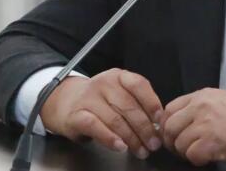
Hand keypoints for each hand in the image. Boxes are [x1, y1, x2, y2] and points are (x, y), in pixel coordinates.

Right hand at [40, 68, 162, 158]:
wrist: (65, 102)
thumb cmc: (100, 101)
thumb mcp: (118, 94)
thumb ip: (136, 104)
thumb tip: (157, 124)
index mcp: (119, 76)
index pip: (139, 85)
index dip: (152, 102)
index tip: (160, 120)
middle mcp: (104, 83)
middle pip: (129, 106)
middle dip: (144, 128)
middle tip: (154, 143)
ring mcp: (89, 98)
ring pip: (115, 119)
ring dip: (131, 138)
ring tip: (141, 150)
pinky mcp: (76, 115)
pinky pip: (96, 127)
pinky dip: (110, 138)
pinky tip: (120, 147)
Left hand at [159, 88, 225, 165]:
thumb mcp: (222, 100)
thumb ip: (201, 108)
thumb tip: (183, 123)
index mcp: (202, 96)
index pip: (169, 110)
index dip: (168, 126)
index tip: (175, 135)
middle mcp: (200, 107)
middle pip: (169, 127)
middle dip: (173, 142)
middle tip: (185, 149)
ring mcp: (206, 124)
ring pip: (179, 144)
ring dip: (187, 153)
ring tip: (202, 153)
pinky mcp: (212, 142)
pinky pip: (192, 156)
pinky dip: (198, 160)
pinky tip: (209, 157)